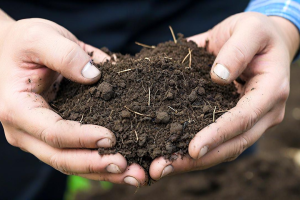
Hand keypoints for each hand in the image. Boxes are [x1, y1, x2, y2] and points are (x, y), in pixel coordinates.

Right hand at [0, 12, 145, 186]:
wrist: (11, 50)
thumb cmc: (23, 43)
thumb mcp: (40, 37)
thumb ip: (65, 54)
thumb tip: (94, 75)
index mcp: (18, 108)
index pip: (53, 132)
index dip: (83, 138)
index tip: (111, 138)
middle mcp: (25, 130)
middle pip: (61, 158)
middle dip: (95, 165)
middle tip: (129, 168)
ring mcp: (37, 136)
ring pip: (69, 162)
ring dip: (100, 171)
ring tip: (132, 174)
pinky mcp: (52, 135)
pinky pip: (74, 154)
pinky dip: (97, 162)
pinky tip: (121, 164)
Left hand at [149, 12, 299, 179]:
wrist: (261, 40)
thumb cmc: (256, 32)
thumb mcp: (250, 30)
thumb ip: (237, 50)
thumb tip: (218, 76)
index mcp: (270, 91)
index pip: (243, 118)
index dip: (218, 134)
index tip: (192, 148)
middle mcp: (263, 112)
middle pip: (233, 144)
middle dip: (198, 159)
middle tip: (163, 168)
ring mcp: (251, 120)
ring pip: (224, 149)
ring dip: (193, 162)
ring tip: (161, 168)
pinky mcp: (235, 120)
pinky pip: (217, 139)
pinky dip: (195, 150)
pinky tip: (171, 154)